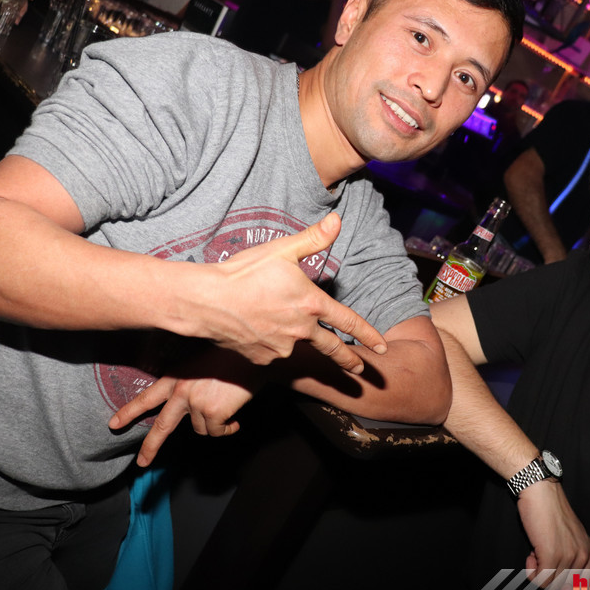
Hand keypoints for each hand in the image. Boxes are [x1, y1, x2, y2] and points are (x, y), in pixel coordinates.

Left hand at [109, 350, 261, 466]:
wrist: (253, 355)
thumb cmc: (231, 358)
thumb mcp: (201, 366)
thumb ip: (190, 386)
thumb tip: (192, 411)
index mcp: (176, 377)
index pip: (147, 397)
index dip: (129, 412)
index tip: (113, 424)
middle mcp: (181, 391)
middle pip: (162, 426)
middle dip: (151, 447)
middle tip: (142, 463)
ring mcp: (196, 404)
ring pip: (201, 429)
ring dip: (214, 424)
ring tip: (227, 407)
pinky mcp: (213, 413)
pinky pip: (217, 432)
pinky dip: (227, 429)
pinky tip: (235, 418)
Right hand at [199, 212, 386, 372]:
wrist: (207, 301)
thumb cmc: (243, 273)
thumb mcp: (282, 250)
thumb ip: (314, 239)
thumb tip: (337, 220)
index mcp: (312, 304)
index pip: (348, 322)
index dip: (368, 335)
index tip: (382, 347)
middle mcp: (301, 330)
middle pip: (332, 349)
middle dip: (349, 361)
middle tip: (360, 369)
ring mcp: (282, 348)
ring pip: (297, 346)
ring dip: (296, 341)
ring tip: (278, 325)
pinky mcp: (263, 360)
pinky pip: (273, 352)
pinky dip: (271, 344)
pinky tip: (257, 329)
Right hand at [516, 480, 589, 589]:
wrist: (540, 492)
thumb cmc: (550, 510)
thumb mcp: (569, 535)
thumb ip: (571, 557)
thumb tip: (563, 585)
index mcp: (589, 551)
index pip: (582, 586)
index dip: (564, 587)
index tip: (552, 580)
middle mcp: (582, 555)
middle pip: (564, 587)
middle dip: (548, 576)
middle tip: (541, 558)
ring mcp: (568, 556)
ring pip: (551, 585)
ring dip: (538, 573)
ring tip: (536, 554)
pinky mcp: (551, 555)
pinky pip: (540, 579)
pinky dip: (531, 571)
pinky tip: (531, 555)